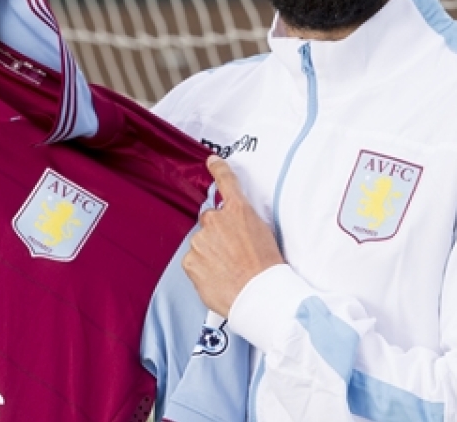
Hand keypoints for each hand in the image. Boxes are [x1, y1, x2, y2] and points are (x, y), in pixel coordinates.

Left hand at [183, 156, 284, 315]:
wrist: (259, 294)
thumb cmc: (267, 267)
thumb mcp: (263, 233)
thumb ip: (244, 220)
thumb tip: (235, 222)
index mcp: (238, 211)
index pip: (226, 182)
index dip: (218, 169)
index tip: (212, 162)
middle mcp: (215, 221)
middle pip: (210, 220)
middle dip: (217, 233)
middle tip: (232, 252)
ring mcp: (200, 240)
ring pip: (201, 242)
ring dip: (210, 252)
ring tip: (228, 269)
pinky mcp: (190, 260)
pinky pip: (194, 261)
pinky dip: (202, 268)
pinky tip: (218, 277)